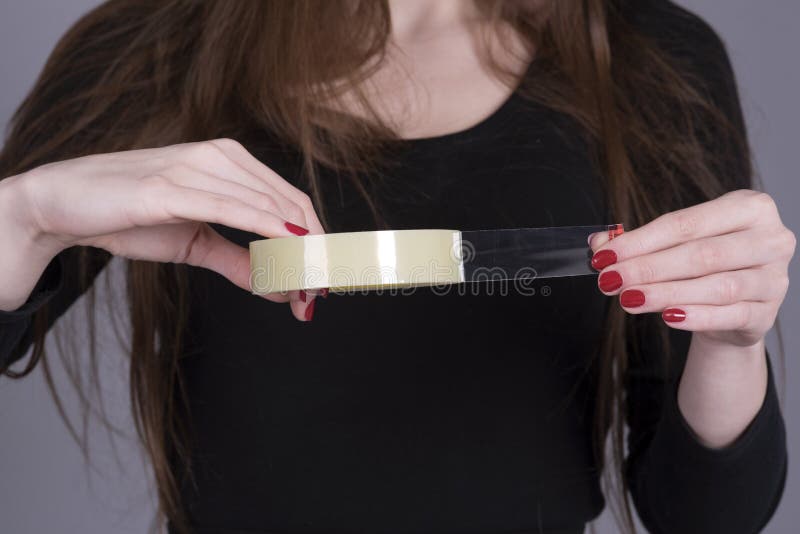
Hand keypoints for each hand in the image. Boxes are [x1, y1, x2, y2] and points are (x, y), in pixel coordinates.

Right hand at [2, 138, 322, 320]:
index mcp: (230, 162)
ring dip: (297, 253)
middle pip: (290, 205)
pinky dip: (268, 231)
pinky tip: (291, 250)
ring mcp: (197, 168)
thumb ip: (239, 262)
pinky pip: (233, 209)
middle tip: (320, 293)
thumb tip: (281, 288)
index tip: (324, 279)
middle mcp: (221, 157)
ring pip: (270, 208)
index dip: (316, 242)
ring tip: (308, 288)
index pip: (291, 200)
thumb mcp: (194, 243)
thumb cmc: (128, 216)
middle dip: (314, 254)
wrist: (62, 204)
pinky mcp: (172, 187)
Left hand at [588, 189, 794, 347]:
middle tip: (610, 280)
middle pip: (702, 254)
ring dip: (665, 293)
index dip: (641, 241)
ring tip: (629, 299)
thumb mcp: (674, 245)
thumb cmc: (704, 266)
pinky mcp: (768, 313)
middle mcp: (770, 238)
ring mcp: (775, 277)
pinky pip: (730, 315)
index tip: (604, 255)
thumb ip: (638, 243)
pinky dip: (696, 316)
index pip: (686, 224)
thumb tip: (598, 243)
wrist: (735, 307)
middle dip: (648, 268)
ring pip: (716, 286)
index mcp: (749, 207)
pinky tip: (668, 318)